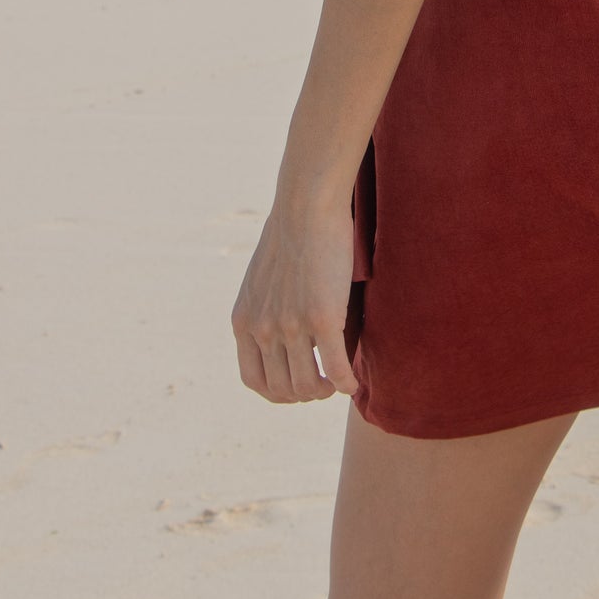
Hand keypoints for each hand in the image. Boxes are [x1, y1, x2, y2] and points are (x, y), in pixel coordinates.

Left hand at [231, 195, 360, 402]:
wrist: (306, 205)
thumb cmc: (291, 232)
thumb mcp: (262, 278)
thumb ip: (266, 308)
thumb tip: (286, 330)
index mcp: (244, 321)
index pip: (253, 380)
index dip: (277, 392)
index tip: (297, 385)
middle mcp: (263, 329)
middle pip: (282, 389)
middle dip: (304, 394)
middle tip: (324, 384)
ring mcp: (292, 326)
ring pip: (308, 385)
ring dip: (325, 391)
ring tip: (337, 382)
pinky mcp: (322, 318)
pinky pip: (335, 367)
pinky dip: (346, 382)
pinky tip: (354, 383)